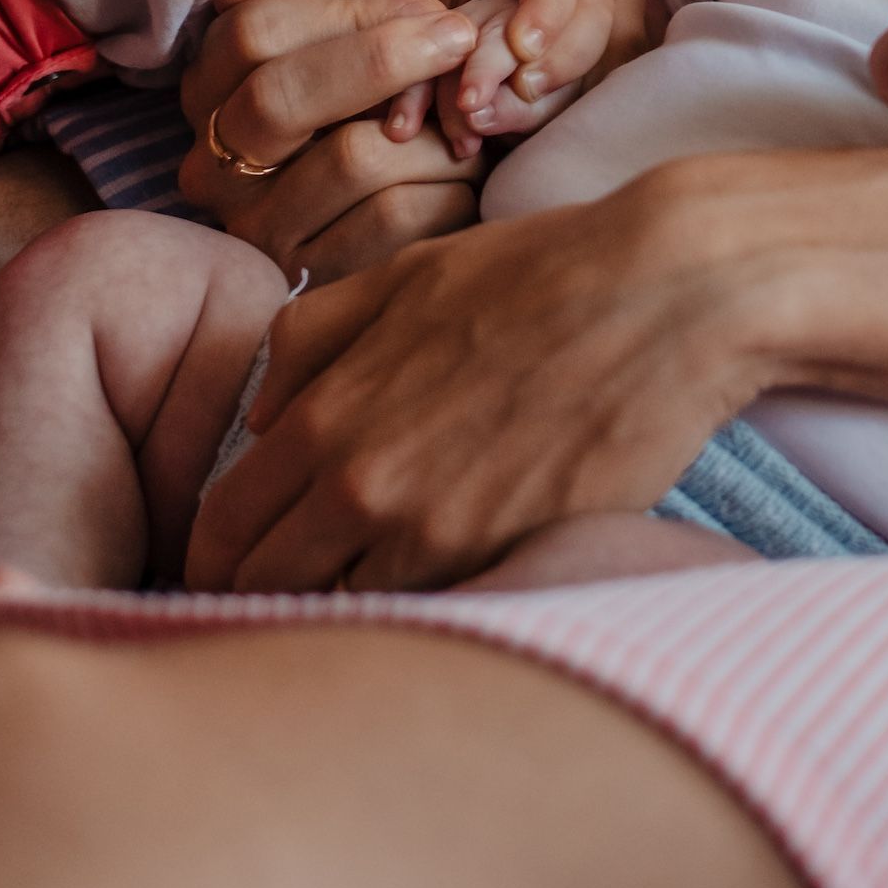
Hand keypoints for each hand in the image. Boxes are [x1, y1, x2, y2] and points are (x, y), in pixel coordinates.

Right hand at [178, 0, 484, 281]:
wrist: (385, 209)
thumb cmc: (365, 97)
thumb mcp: (337, 30)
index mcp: (207, 87)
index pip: (256, 32)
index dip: (352, 16)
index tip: (430, 9)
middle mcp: (210, 163)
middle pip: (281, 97)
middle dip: (385, 59)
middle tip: (461, 38)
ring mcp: (253, 227)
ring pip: (351, 156)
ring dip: (434, 130)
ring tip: (469, 121)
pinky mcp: (307, 280)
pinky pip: (392, 219)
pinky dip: (448, 187)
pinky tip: (466, 176)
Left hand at [184, 168, 752, 590]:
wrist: (668, 291)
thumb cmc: (540, 272)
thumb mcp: (407, 275)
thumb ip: (315, 338)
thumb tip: (261, 413)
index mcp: (325, 414)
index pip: (223, 529)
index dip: (218, 554)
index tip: (240, 560)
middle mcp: (361, 485)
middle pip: (262, 590)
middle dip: (259, 596)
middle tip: (291, 590)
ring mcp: (432, 533)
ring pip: (337, 615)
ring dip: (339, 609)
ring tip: (368, 588)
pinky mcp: (504, 559)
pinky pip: (425, 614)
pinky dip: (416, 610)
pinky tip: (440, 584)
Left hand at [382, 0, 650, 150]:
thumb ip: (409, 46)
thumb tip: (406, 127)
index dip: (544, 10)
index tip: (521, 51)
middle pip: (595, 7)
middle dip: (564, 56)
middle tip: (524, 91)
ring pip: (620, 38)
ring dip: (582, 81)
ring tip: (534, 111)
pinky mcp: (620, 22)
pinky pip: (625, 62)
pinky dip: (597, 91)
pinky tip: (559, 114)